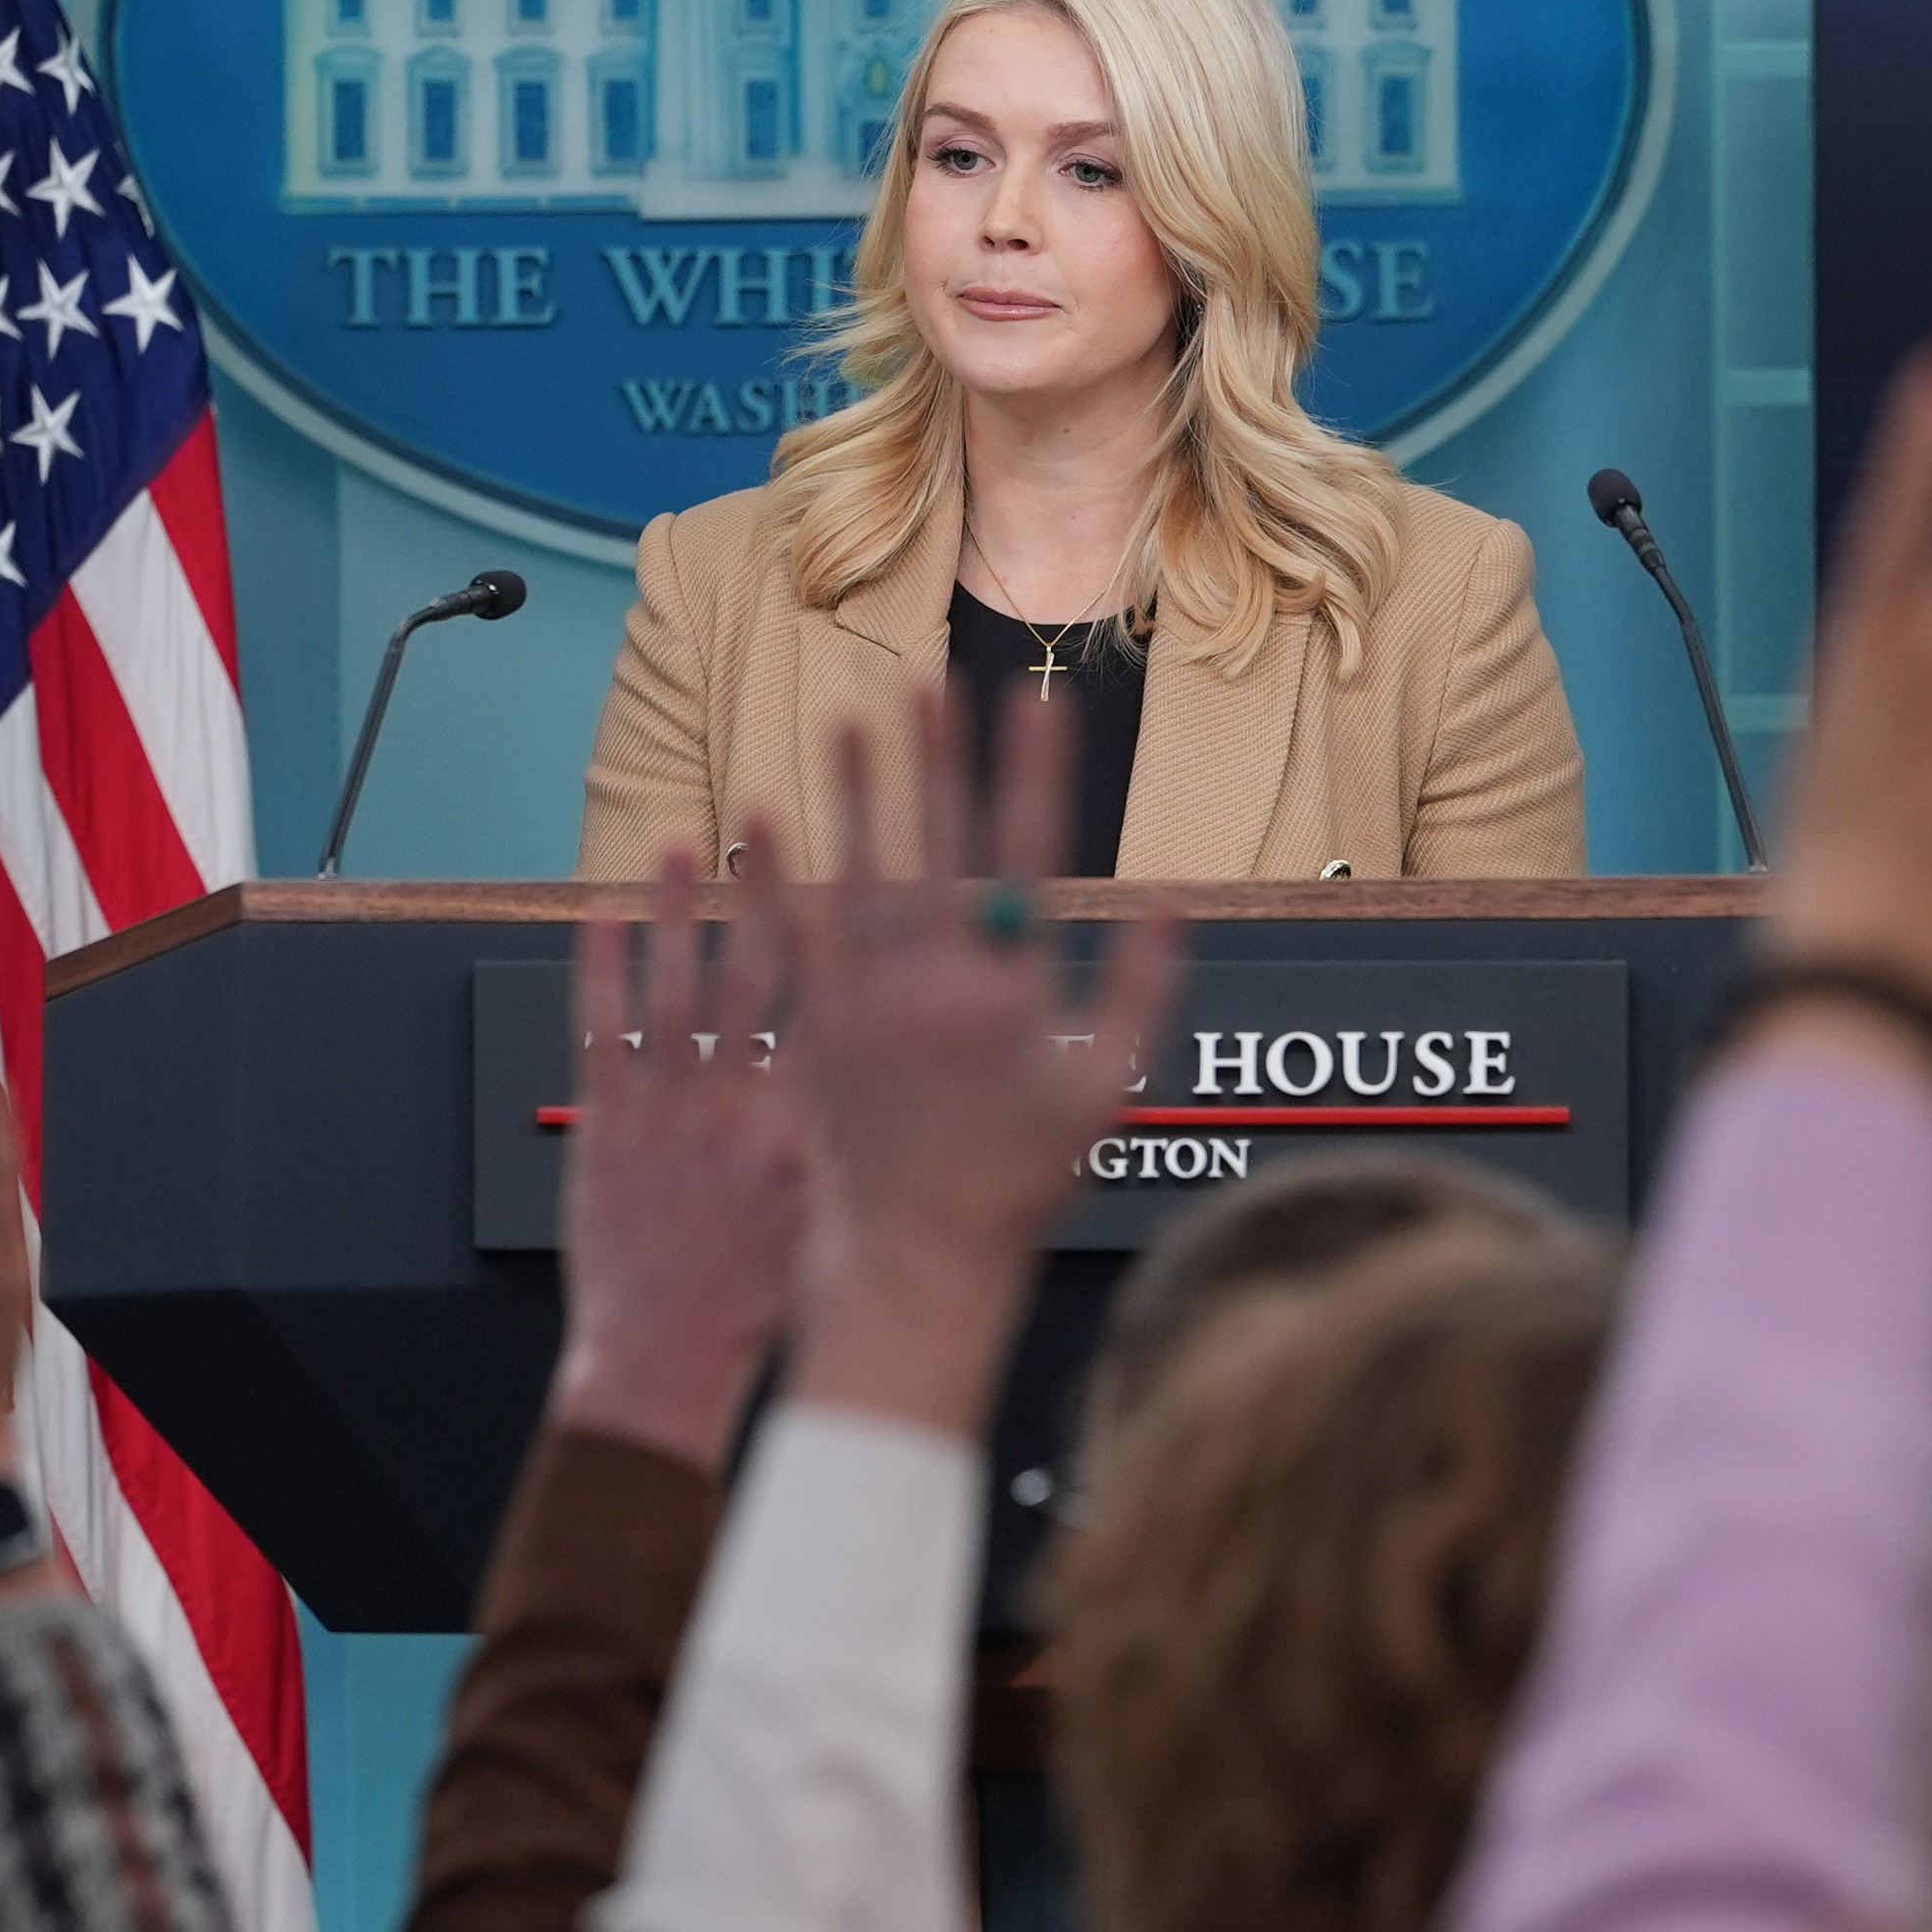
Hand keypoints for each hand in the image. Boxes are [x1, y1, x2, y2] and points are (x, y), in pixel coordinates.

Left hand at [548, 849, 809, 1471]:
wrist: (665, 1358)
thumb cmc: (756, 1302)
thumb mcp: (828, 1215)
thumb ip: (847, 1137)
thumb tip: (882, 1069)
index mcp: (805, 1129)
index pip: (830, 1009)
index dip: (845, 932)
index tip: (862, 863)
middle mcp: (739, 1107)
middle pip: (758, 976)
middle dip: (768, 891)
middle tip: (775, 816)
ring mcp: (667, 1111)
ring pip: (675, 987)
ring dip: (678, 910)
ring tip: (683, 845)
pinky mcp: (606, 1122)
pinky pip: (600, 1027)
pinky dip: (600, 966)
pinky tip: (602, 912)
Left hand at [757, 697, 1183, 1436]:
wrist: (917, 1254)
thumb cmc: (1023, 1180)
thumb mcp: (1107, 1089)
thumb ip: (1143, 990)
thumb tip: (1171, 900)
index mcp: (1013, 990)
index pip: (1030, 851)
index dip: (1034, 767)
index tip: (1037, 698)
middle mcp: (936, 982)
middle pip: (938, 841)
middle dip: (937, 753)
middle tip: (932, 677)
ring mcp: (866, 1003)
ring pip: (861, 871)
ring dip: (856, 790)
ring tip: (849, 713)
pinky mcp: (811, 1030)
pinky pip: (788, 936)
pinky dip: (773, 874)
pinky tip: (760, 811)